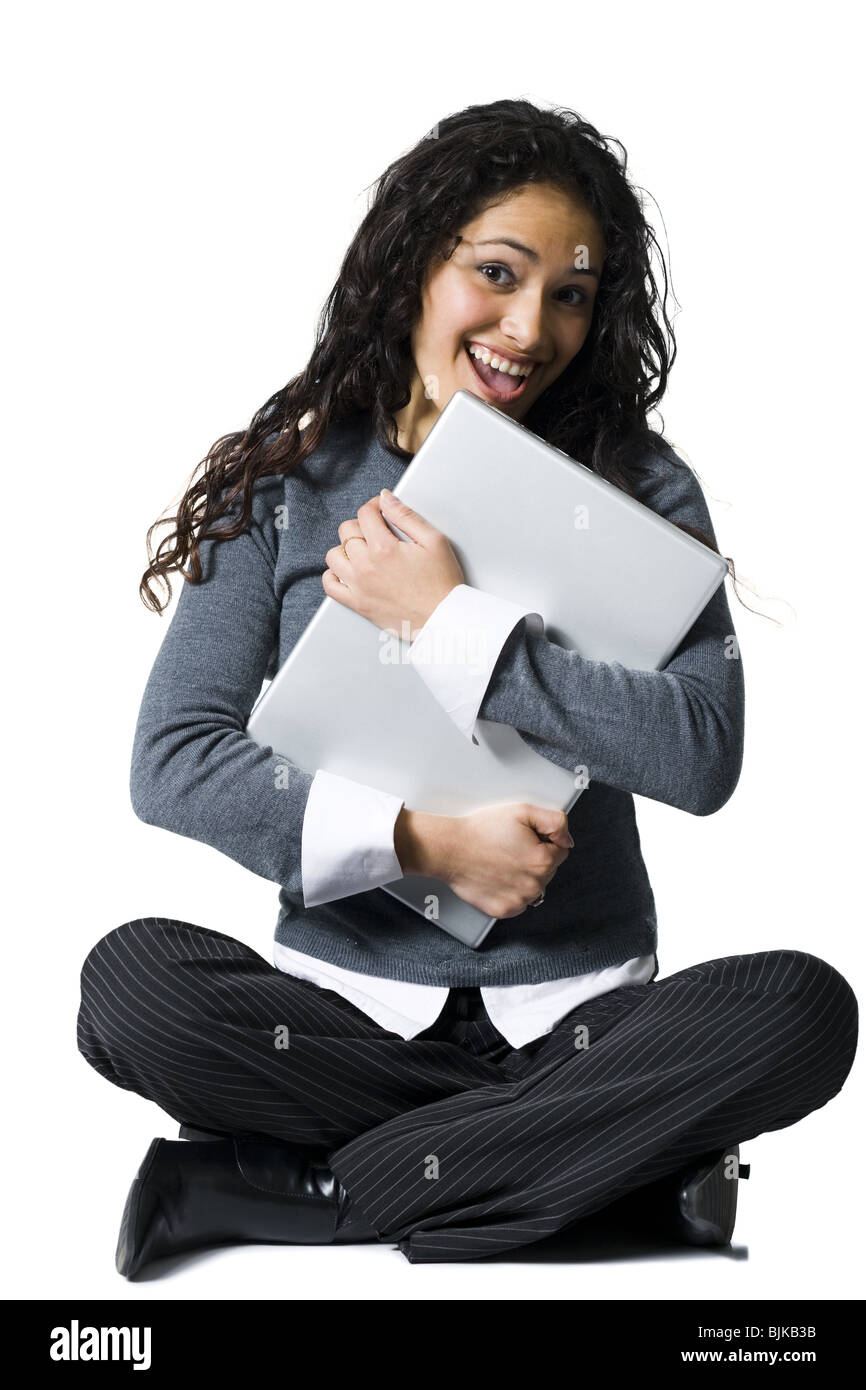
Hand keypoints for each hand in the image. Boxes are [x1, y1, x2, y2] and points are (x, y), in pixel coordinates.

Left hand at [322, 490, 464, 639]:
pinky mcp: (357, 604)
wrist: (443, 619)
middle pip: (346, 531)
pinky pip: (330, 585)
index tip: (381, 510)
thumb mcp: (433, 541)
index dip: (374, 506)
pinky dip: (333, 574)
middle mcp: (366, 567)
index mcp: (384, 548)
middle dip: (361, 525)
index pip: (365, 514)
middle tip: (377, 531)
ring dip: (346, 548)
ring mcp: (358, 586)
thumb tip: (385, 498)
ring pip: (334, 555)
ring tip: (364, 551)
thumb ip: (406, 516)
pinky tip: (348, 570)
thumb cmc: (442, 583)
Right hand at [395, 803, 573, 918]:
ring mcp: (519, 901)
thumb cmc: (482, 829)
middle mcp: (535, 885)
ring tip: (501, 861)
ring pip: (534, 887)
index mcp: (543, 861)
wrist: (450, 849)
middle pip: (547, 870)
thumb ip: (555, 822)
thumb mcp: (522, 811)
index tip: (523, 837)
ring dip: (524, 876)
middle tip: (509, 847)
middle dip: (534, 858)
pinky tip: (496, 876)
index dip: (542, 840)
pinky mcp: (504, 910)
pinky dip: (510, 890)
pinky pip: (518, 901)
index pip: (560, 850)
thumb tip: (567, 840)